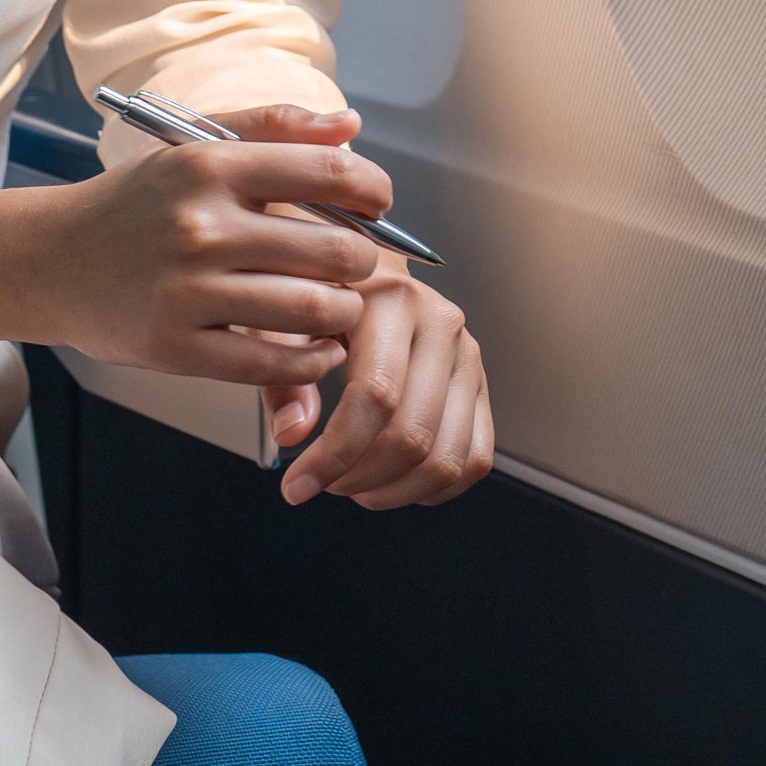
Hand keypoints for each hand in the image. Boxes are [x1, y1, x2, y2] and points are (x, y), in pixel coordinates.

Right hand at [0, 102, 388, 390]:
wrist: (46, 261)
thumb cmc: (134, 203)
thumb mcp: (193, 147)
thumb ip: (275, 128)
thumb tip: (351, 127)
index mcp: (209, 166)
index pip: (328, 173)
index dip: (374, 191)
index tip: (377, 205)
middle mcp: (201, 226)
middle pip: (333, 250)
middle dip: (363, 262)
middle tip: (357, 266)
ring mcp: (188, 291)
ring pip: (313, 310)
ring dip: (343, 314)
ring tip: (339, 308)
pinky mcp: (177, 347)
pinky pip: (273, 363)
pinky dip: (311, 361)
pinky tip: (316, 349)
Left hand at [278, 259, 492, 510]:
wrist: (367, 274)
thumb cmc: (323, 298)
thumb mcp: (285, 321)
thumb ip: (284, 376)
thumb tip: (293, 434)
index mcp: (394, 301)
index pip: (376, 395)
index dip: (334, 454)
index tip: (298, 484)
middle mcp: (442, 325)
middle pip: (413, 434)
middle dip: (360, 478)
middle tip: (325, 484)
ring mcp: (468, 358)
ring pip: (446, 457)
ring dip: (395, 491)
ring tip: (355, 486)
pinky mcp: (481, 386)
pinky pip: (475, 458)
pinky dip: (434, 488)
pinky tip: (394, 482)